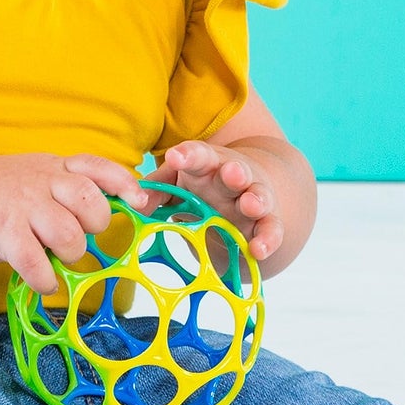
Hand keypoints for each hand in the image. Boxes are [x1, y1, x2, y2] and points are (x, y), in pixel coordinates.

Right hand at [0, 153, 152, 295]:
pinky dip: (44, 279)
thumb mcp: (40, 173)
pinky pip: (35, 262)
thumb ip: (70, 185)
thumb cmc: (2, 190)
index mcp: (56, 168)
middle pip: (90, 203)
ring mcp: (24, 207)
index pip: (99, 167)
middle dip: (94, 226)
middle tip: (77, 236)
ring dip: (70, 254)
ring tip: (56, 258)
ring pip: (69, 235)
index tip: (138, 202)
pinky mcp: (4, 233)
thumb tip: (111, 209)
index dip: (124, 184)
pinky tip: (42, 280)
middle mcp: (43, 183)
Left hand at [143, 140, 283, 262]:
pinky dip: (268, 239)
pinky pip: (271, 230)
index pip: (197, 156)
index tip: (175, 157)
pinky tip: (260, 250)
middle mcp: (231, 179)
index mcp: (205, 166)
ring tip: (251, 205)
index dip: (188, 155)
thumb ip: (155, 192)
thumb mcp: (175, 185)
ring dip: (255, 200)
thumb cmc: (200, 185)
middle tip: (231, 172)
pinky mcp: (265, 223)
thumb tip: (133, 205)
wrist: (242, 191)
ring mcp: (250, 200)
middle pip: (234, 172)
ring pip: (257, 198)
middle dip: (234, 172)